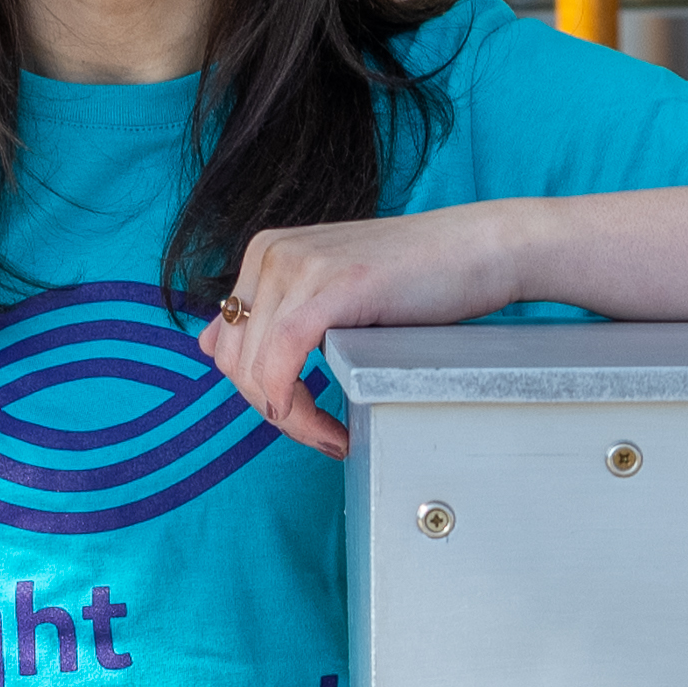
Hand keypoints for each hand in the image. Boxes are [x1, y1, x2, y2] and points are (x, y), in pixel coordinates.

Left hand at [196, 206, 526, 459]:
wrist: (481, 249)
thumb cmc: (419, 280)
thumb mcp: (329, 294)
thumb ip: (271, 315)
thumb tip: (206, 344)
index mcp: (264, 253)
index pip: (225, 347)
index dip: (258, 396)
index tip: (304, 420)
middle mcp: (270, 252)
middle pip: (233, 363)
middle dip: (272, 413)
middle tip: (323, 436)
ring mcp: (296, 264)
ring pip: (255, 371)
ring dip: (292, 422)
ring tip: (334, 437)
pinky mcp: (329, 285)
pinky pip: (282, 364)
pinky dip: (300, 412)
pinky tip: (332, 428)